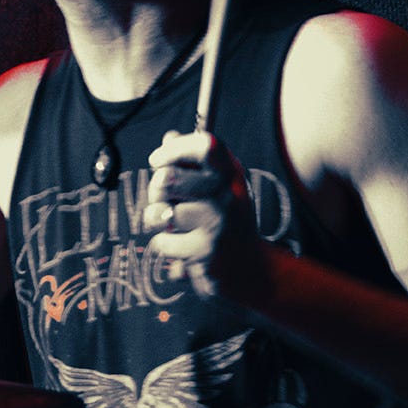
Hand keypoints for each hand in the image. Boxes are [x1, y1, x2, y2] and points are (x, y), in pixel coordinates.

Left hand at [142, 129, 268, 300]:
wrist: (252, 271)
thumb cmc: (226, 221)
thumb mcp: (218, 188)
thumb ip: (193, 163)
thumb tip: (170, 136)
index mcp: (230, 174)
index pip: (205, 146)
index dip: (174, 150)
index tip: (157, 160)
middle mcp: (227, 195)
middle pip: (167, 179)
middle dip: (155, 192)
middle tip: (165, 201)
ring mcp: (217, 224)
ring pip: (159, 213)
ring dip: (158, 221)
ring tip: (175, 226)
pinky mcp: (204, 252)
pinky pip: (161, 242)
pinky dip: (166, 247)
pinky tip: (184, 248)